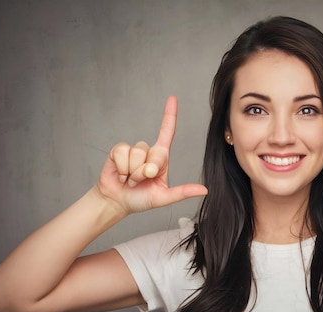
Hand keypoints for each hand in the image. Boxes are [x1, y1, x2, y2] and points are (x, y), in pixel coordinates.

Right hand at [96, 96, 207, 213]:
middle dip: (148, 171)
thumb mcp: (163, 197)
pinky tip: (120, 175)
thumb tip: (204, 190)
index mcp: (161, 158)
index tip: (173, 98)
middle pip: (155, 153)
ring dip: (133, 172)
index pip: (167, 132)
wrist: (117, 202)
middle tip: (141, 182)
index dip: (170, 115)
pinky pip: (122, 153)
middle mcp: (148, 151)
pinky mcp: (118, 151)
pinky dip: (122, 168)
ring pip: (138, 154)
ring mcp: (133, 150)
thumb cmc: (141, 199)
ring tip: (130, 180)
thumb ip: (182, 192)